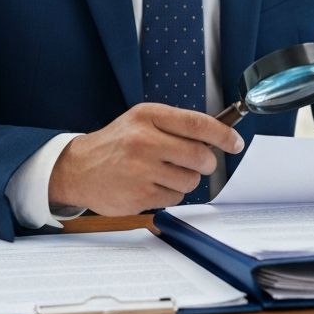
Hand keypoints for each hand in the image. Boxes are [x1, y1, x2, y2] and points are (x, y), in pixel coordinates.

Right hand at [48, 103, 244, 214]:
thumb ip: (176, 125)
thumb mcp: (142, 120)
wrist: (78, 168)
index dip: (223, 135)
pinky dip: (170, 193)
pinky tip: (152, 185)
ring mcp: (141, 170)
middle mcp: (144, 141)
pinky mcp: (140, 195)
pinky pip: (175, 197)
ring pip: (191, 180)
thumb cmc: (117, 143)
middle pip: (200, 156)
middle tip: (198, 162)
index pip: (197, 123)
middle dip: (206, 162)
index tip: (235, 142)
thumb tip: (217, 136)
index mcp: (148, 116)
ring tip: (165, 172)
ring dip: (186, 179)